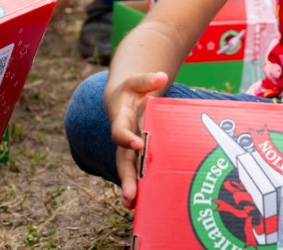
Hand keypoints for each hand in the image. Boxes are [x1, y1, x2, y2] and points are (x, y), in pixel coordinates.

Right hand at [106, 72, 168, 208]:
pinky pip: (136, 172)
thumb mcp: (137, 81)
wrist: (124, 100)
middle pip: (122, 160)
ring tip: (133, 206)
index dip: (127, 138)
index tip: (138, 144)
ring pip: (128, 171)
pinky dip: (137, 187)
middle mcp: (123, 139)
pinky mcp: (136, 155)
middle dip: (126, 177)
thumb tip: (162, 76)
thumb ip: (147, 79)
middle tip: (130, 195)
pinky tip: (141, 205)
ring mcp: (129, 149)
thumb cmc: (132, 91)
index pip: (120, 132)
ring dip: (130, 188)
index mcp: (121, 120)